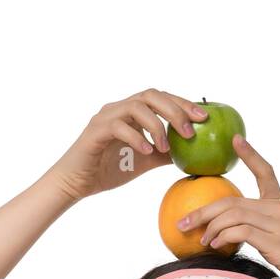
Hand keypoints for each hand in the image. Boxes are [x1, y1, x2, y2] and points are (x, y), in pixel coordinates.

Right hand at [46, 89, 210, 202]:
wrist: (75, 183)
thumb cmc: (107, 170)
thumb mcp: (144, 162)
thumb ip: (165, 153)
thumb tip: (193, 153)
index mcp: (131, 112)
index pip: (160, 98)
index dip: (183, 104)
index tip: (204, 118)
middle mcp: (118, 109)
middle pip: (151, 95)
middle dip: (175, 109)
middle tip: (191, 131)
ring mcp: (106, 117)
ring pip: (136, 106)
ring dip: (156, 125)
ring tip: (167, 146)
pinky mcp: (95, 131)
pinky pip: (119, 126)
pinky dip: (136, 137)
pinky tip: (147, 151)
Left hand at [176, 134, 279, 278]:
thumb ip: (265, 231)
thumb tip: (235, 238)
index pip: (266, 172)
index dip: (250, 154)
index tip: (236, 140)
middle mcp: (279, 209)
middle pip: (232, 200)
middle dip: (202, 209)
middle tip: (182, 222)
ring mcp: (278, 224)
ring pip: (233, 214)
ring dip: (209, 226)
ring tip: (198, 239)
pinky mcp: (275, 242)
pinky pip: (241, 231)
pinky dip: (223, 236)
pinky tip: (214, 245)